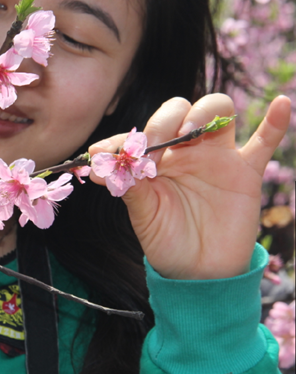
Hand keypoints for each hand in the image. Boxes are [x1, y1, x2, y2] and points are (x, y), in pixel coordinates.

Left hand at [89, 94, 291, 279]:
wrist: (199, 272)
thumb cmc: (166, 239)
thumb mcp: (143, 213)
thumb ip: (129, 186)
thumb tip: (97, 167)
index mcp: (156, 157)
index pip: (140, 132)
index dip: (124, 139)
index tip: (101, 154)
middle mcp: (185, 149)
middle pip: (178, 110)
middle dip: (163, 121)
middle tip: (153, 151)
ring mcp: (217, 157)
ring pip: (217, 111)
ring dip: (203, 113)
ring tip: (190, 132)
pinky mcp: (246, 173)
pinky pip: (264, 143)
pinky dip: (274, 123)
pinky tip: (282, 104)